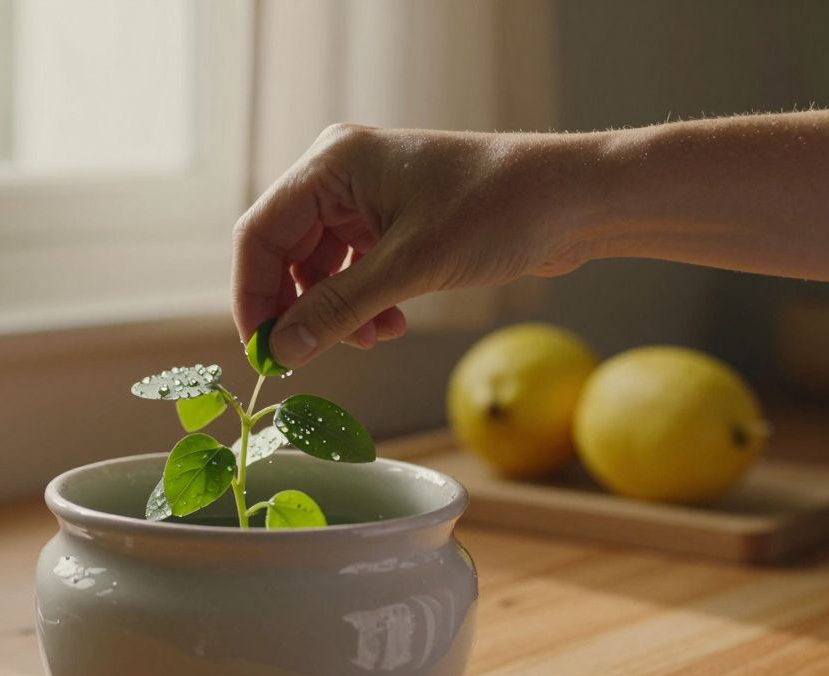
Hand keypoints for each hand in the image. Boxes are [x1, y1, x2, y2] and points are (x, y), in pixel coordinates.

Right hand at [232, 123, 582, 367]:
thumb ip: (337, 310)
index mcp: (333, 164)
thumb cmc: (498, 211)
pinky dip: (361, 304)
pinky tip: (390, 326)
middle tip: (306, 358)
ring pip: (319, 268)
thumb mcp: (409, 268)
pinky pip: (351, 270)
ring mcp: (366, 197)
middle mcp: (340, 174)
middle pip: (285, 253)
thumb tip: (282, 351)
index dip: (254, 297)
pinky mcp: (391, 220)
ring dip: (336, 313)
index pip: (260, 233)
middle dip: (299, 309)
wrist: (575, 200)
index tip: (262, 352)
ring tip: (373, 339)